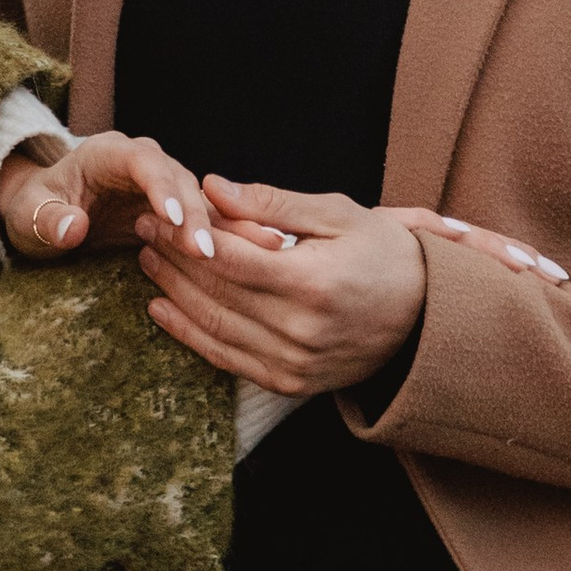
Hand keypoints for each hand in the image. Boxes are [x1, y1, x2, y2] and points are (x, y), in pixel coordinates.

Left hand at [0, 129, 216, 263]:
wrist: (44, 215)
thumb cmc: (35, 209)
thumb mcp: (28, 215)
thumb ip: (47, 219)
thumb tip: (74, 227)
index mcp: (107, 152)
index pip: (141, 161)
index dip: (159, 186)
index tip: (171, 217)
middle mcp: (141, 161)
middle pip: (177, 179)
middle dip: (192, 214)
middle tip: (202, 251)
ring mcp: (160, 183)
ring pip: (195, 198)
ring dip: (207, 228)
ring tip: (213, 260)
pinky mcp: (171, 207)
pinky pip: (196, 218)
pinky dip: (213, 236)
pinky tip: (227, 261)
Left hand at [135, 178, 565, 396]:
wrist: (429, 318)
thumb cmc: (386, 254)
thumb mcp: (338, 214)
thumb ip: (273, 203)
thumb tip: (213, 187)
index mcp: (313, 283)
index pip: (229, 259)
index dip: (185, 235)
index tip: (155, 211)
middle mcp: (301, 330)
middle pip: (215, 293)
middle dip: (173, 259)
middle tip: (142, 229)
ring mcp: (296, 363)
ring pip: (215, 329)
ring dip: (174, 295)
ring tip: (148, 261)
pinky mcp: (292, 383)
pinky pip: (228, 360)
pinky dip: (191, 336)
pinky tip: (164, 310)